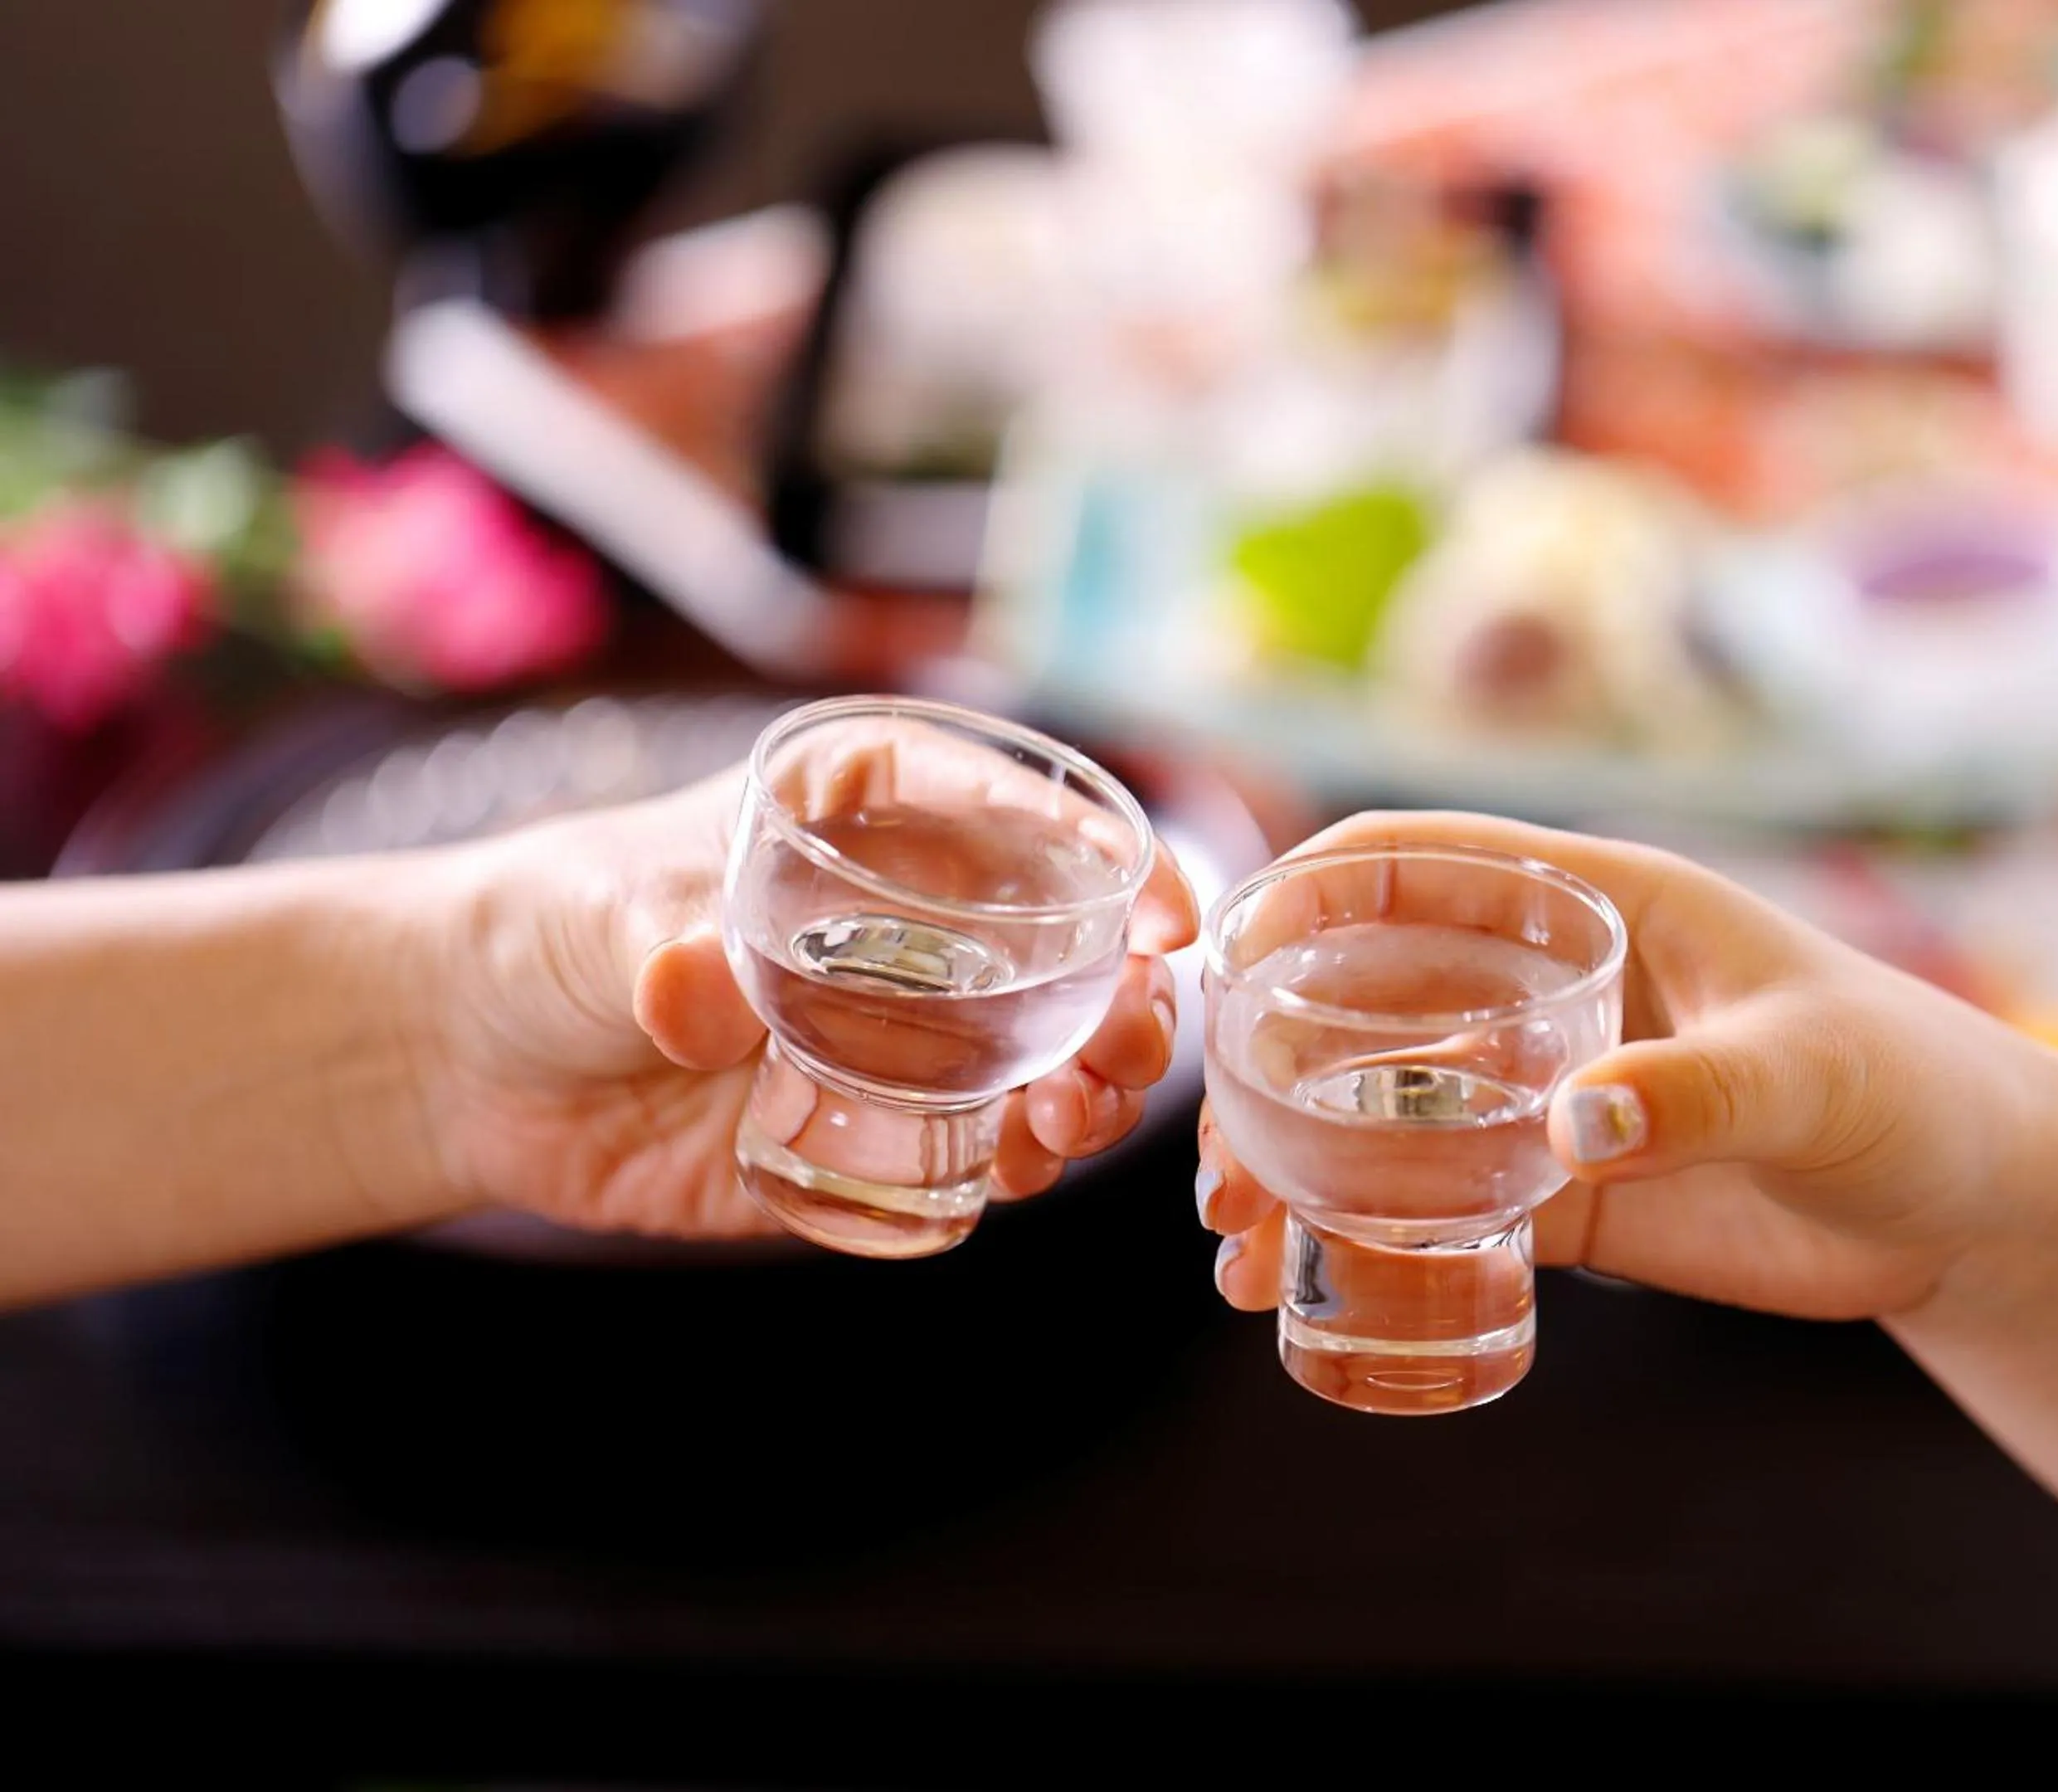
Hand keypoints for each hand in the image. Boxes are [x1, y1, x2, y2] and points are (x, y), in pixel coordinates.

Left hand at [402, 729, 1196, 1237]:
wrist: (464, 1062)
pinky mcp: (872, 1132)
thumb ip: (661, 949)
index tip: (1158, 909)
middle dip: (1120, 996)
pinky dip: (1012, 1163)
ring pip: (1040, 1057)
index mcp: (866, 812)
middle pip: (1063, 949)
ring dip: (1085, 1087)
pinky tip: (1020, 1169)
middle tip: (1124, 1043)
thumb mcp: (601, 913)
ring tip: (1075, 1119)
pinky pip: (970, 1151)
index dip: (1108, 854)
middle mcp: (911, 922)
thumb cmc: (541, 927)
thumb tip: (701, 1001)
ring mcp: (901, 1033)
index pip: (1015, 812)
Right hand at [1197, 811, 2057, 1321]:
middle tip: (1218, 1156)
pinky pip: (1433, 1210)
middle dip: (1270, 1063)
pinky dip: (1359, 1241)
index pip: (1426, 860)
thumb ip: (1702, 1092)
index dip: (1314, 886)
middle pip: (1366, 998)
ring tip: (1232, 1244)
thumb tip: (1569, 1127)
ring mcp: (1543, 1094)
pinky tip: (1296, 1288)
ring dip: (1291, 1164)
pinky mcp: (1562, 1195)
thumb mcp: (1818, 1075)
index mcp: (1602, 906)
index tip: (1222, 947)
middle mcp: (1549, 989)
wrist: (1978, 1211)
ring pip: (1379, 1114)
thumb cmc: (1919, 1091)